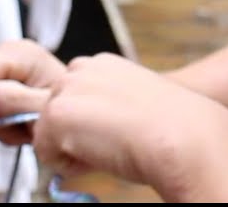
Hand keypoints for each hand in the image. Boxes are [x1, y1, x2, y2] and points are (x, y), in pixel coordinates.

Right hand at [0, 39, 66, 144]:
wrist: (84, 117)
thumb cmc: (73, 110)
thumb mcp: (44, 108)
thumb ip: (13, 100)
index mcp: (19, 53)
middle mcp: (7, 55)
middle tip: (21, 129)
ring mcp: (3, 71)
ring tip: (26, 129)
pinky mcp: (1, 87)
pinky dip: (0, 125)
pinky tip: (21, 128)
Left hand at [30, 53, 227, 200]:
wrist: (182, 135)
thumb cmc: (172, 127)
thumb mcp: (137, 104)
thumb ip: (110, 104)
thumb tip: (96, 127)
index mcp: (103, 64)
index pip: (73, 95)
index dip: (88, 121)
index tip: (111, 132)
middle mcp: (82, 69)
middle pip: (55, 110)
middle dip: (74, 132)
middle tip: (108, 144)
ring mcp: (67, 89)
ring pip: (48, 131)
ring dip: (71, 147)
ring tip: (108, 148)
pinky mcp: (56, 114)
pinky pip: (45, 152)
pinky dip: (68, 164)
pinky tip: (100, 156)